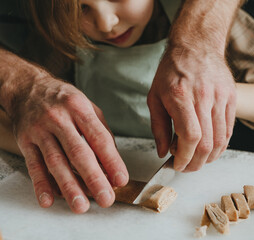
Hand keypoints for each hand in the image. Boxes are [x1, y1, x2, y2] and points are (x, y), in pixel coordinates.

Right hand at [11, 77, 128, 212]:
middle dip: (94, 178)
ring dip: (69, 186)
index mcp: (80, 109)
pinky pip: (33, 165)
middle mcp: (59, 119)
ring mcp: (40, 130)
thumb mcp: (88, 107)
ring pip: (55, 161)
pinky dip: (40, 184)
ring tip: (81, 205)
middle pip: (78, 152)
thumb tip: (112, 162)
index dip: (112, 161)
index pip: (99, 138)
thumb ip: (102, 132)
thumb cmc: (64, 100)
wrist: (27, 87)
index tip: (121, 180)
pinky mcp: (25, 141)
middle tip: (106, 199)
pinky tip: (49, 200)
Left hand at [147, 46, 236, 171]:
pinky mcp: (231, 98)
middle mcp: (203, 97)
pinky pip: (229, 129)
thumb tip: (163, 152)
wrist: (197, 45)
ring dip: (209, 157)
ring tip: (197, 159)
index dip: (185, 157)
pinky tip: (210, 148)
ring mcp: (221, 97)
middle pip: (207, 143)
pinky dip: (221, 145)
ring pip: (221, 139)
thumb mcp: (154, 97)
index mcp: (180, 96)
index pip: (190, 136)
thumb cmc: (171, 71)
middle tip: (187, 166)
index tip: (177, 164)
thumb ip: (158, 127)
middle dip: (196, 163)